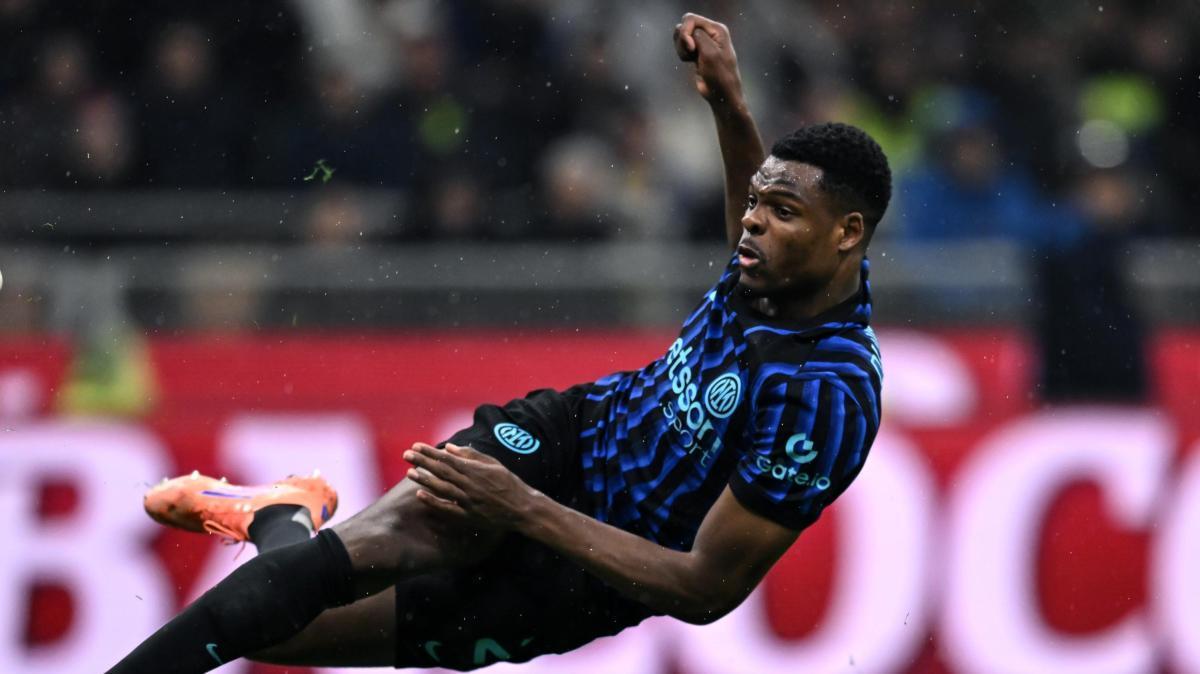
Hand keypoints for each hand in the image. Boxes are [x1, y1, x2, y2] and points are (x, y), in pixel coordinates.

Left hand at [403, 442, 537, 529]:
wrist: (522, 508)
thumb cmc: (508, 483)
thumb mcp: (493, 464)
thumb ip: (471, 455)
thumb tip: (448, 447)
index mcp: (476, 470)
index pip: (447, 459)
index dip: (430, 452)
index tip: (415, 446)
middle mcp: (470, 484)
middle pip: (441, 471)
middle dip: (422, 462)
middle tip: (406, 454)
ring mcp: (468, 501)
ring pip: (442, 488)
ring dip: (424, 480)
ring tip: (409, 472)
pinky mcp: (468, 515)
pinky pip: (447, 509)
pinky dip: (433, 502)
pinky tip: (419, 496)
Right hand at [673, 13, 742, 104]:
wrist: (721, 93)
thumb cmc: (719, 75)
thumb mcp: (710, 53)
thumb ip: (698, 36)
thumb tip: (687, 31)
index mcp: (717, 29)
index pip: (691, 19)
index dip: (686, 32)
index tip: (691, 49)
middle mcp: (710, 32)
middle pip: (685, 25)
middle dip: (682, 40)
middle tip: (690, 54)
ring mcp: (703, 41)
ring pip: (681, 36)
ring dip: (681, 48)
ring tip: (691, 59)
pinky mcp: (696, 50)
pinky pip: (682, 45)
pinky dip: (682, 53)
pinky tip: (690, 61)